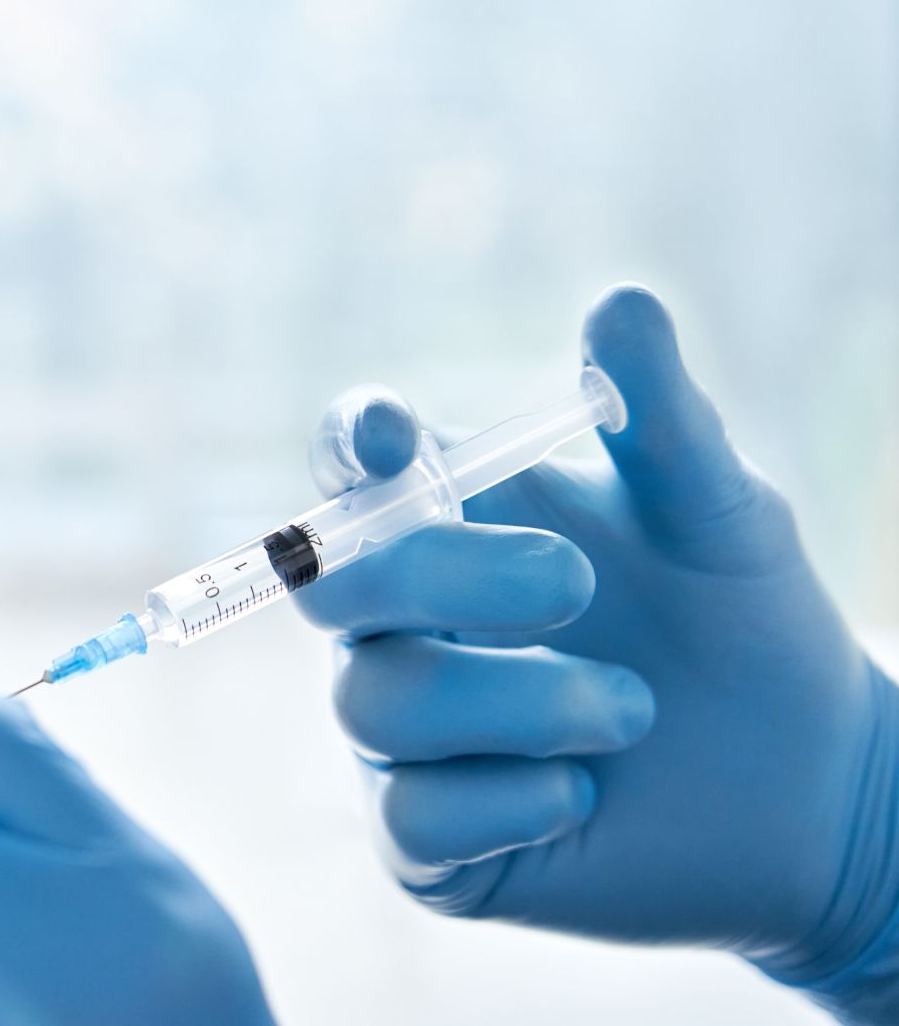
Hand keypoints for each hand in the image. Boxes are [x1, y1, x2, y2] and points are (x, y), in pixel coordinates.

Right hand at [297, 285, 898, 1022]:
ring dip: (517, 698)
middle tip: (578, 582)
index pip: (352, 474)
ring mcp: (401, 737)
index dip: (347, 449)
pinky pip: (412, 814)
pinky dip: (513, 795)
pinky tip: (588, 793)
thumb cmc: (744, 625)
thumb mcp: (719, 516)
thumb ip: (662, 420)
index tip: (391, 435)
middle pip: (335, 586)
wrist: (809, 787)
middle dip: (448, 576)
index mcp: (448, 526)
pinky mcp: (422, 842)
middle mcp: (399, 625)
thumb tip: (620, 303)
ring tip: (635, 711)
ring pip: (375, 701)